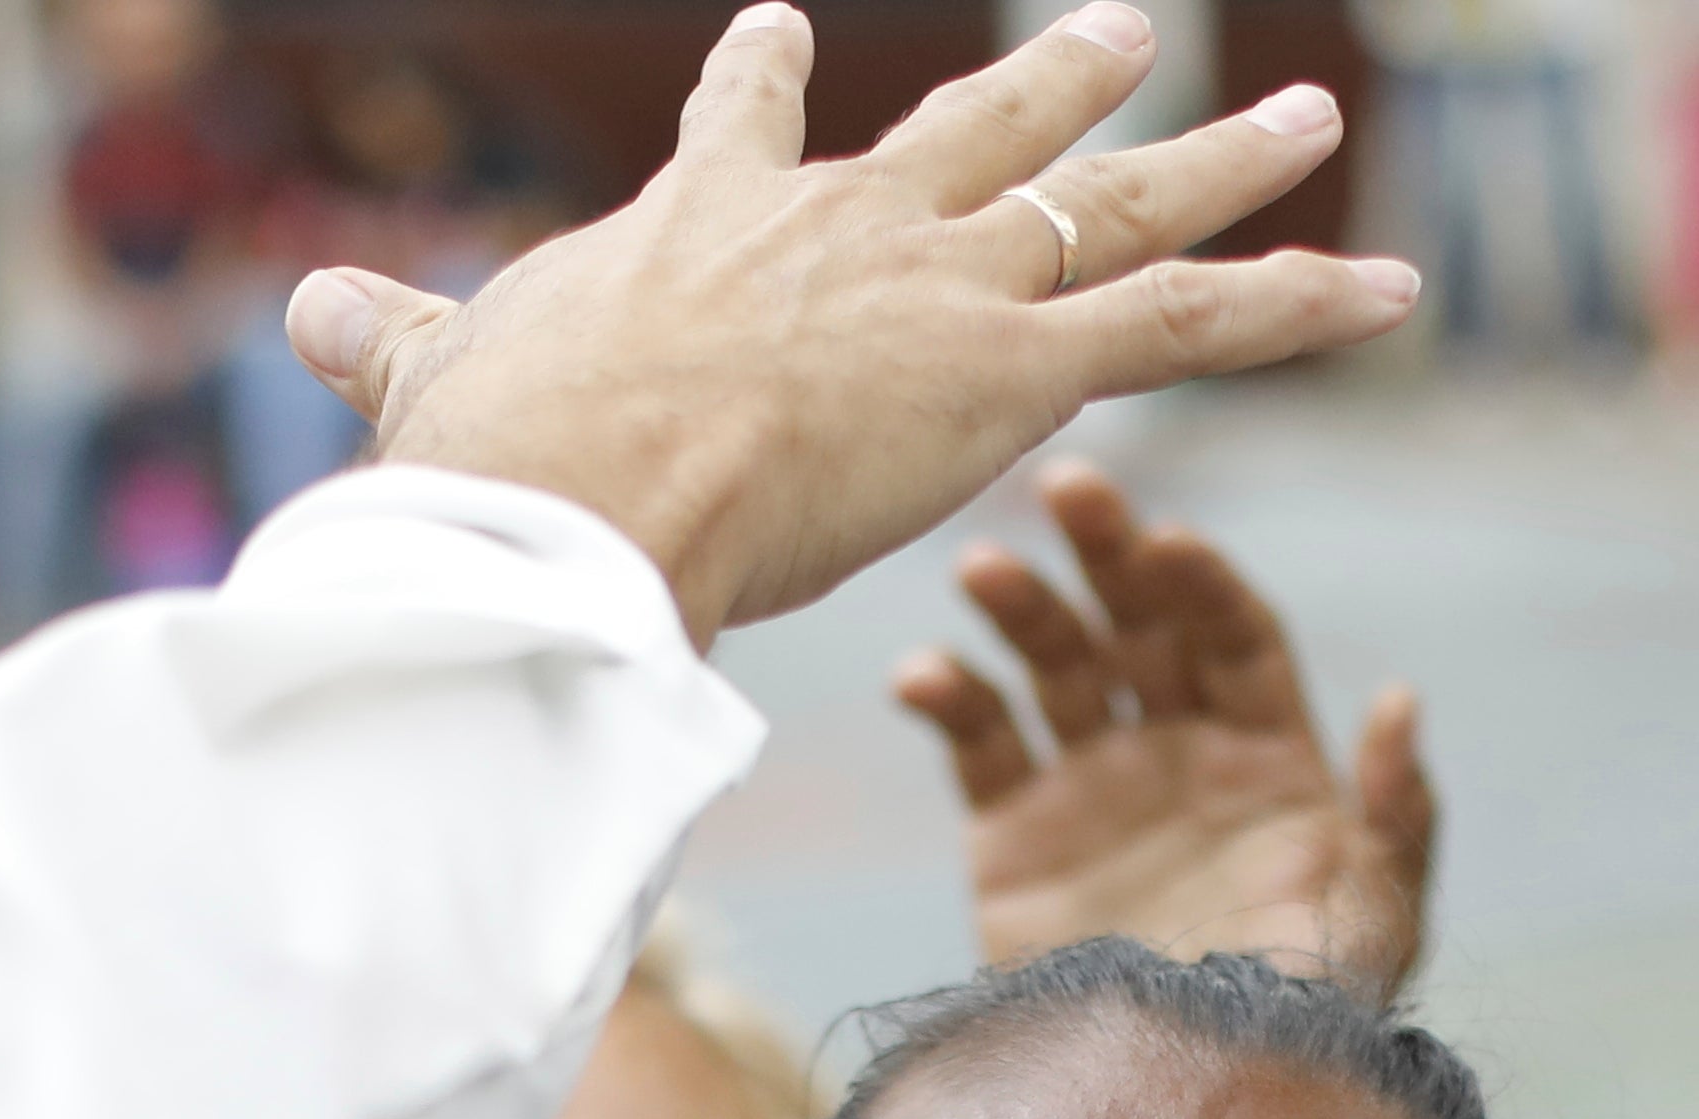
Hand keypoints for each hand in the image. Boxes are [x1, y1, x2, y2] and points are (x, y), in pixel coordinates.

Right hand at [287, 4, 1415, 644]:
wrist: (576, 493)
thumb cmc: (503, 457)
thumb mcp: (438, 376)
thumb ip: (391, 340)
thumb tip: (303, 309)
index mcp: (712, 224)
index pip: (752, 129)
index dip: (771, 89)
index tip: (789, 40)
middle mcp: (851, 224)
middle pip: (980, 134)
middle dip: (1061, 86)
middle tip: (1125, 38)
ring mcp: (945, 285)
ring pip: (1118, 206)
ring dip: (1227, 162)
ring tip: (1310, 114)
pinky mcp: (1020, 372)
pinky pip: (1198, 325)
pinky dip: (1301, 302)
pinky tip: (1395, 285)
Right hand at [902, 461, 1438, 997]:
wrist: (1186, 1102)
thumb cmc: (1303, 1015)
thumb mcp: (1377, 916)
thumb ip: (1395, 812)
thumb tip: (1399, 702)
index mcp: (1268, 757)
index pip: (1235, 638)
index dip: (1205, 587)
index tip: (1170, 547)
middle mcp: (1178, 754)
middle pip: (1141, 624)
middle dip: (1108, 553)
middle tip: (1071, 487)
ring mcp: (1093, 789)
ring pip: (1055, 665)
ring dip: (1022, 607)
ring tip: (983, 568)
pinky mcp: (1015, 838)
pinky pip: (978, 745)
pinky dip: (949, 700)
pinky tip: (922, 675)